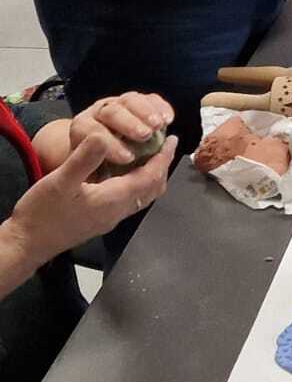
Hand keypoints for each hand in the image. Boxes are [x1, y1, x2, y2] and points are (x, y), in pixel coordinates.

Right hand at [7, 129, 175, 275]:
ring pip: (142, 196)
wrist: (27, 244)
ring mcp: (110, 218)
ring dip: (151, 176)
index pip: (150, 177)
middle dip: (162, 166)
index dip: (164, 158)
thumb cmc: (43, 213)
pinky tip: (125, 172)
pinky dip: (138, 183)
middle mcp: (118, 211)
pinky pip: (130, 200)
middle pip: (152, 189)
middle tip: (165, 144)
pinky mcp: (101, 220)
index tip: (173, 139)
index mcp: (114, 199)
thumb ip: (84, 159)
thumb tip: (103, 136)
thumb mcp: (60, 181)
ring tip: (150, 155)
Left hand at [64, 92, 174, 171]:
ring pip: (131, 101)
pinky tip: (168, 119)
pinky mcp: (140, 103)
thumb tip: (103, 184)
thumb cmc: (93, 169)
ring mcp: (120, 105)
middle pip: (112, 112)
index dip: (111, 145)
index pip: (91, 133)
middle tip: (145, 135)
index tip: (127, 158)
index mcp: (82, 130)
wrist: (102, 153)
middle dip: (130, 124)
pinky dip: (161, 107)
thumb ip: (94, 176)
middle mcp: (99, 113)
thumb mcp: (86, 176)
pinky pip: (150, 99)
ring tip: (159, 126)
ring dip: (147, 112)